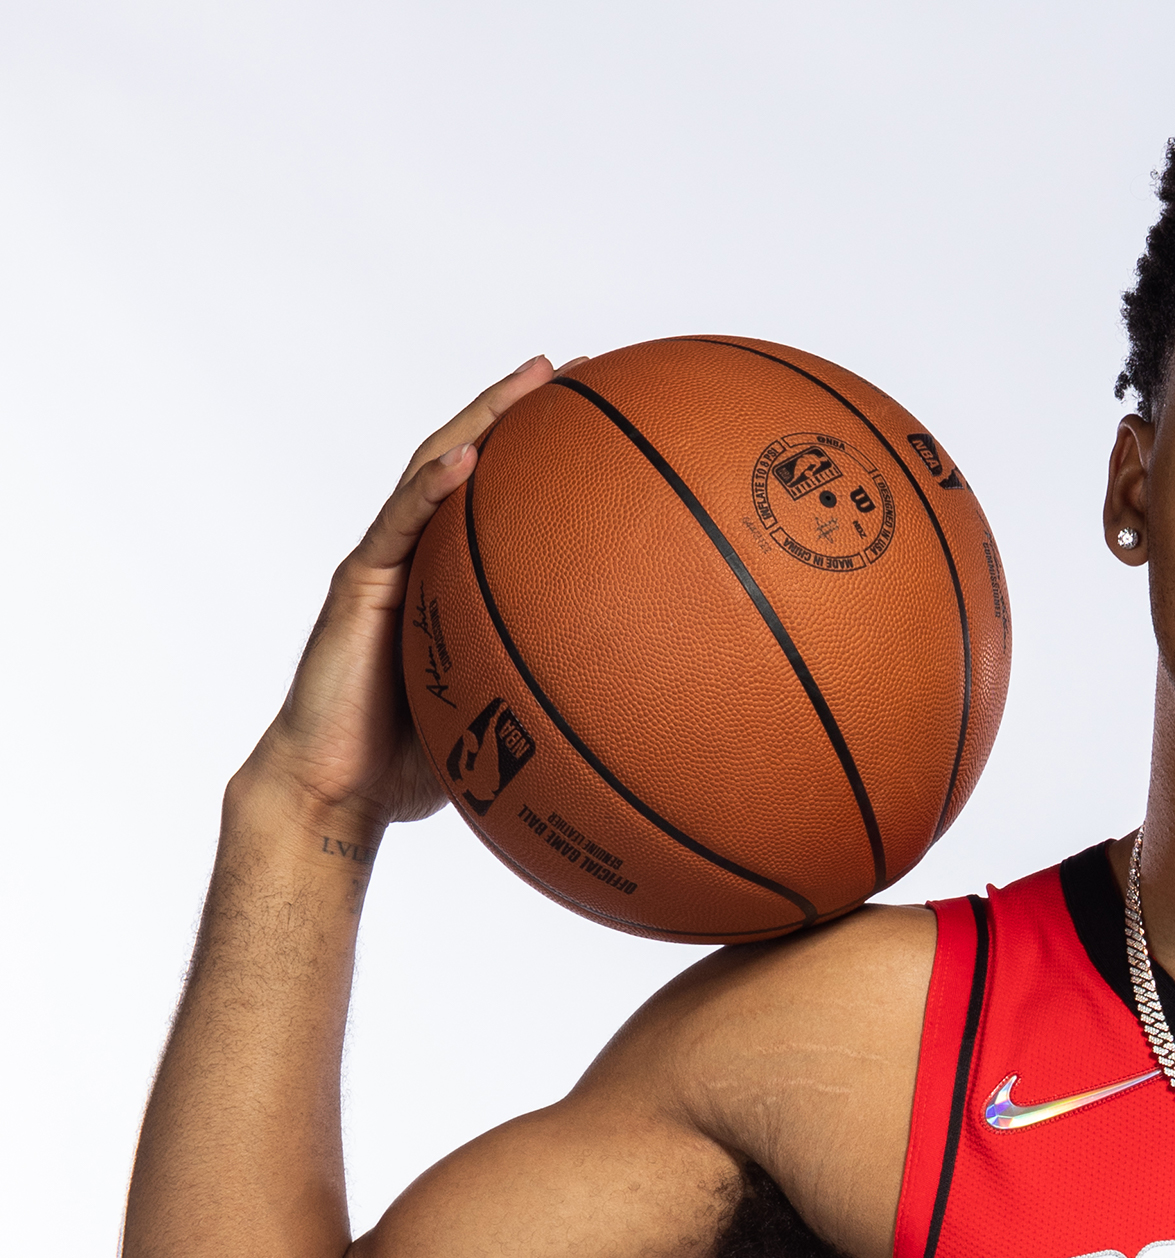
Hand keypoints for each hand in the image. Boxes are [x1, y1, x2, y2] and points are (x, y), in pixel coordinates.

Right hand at [239, 355, 577, 829]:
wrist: (339, 792)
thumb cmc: (420, 763)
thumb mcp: (511, 720)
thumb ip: (562, 693)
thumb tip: (656, 711)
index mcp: (455, 577)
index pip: (506, 494)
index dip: (549, 450)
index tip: (608, 411)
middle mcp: (422, 556)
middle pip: (474, 459)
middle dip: (523, 408)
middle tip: (582, 369)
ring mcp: (387, 563)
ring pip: (435, 469)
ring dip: (483, 419)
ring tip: (535, 378)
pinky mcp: (359, 584)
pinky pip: (399, 526)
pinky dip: (431, 487)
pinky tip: (467, 458)